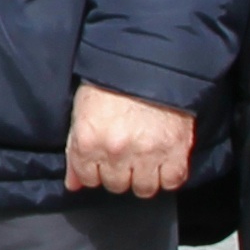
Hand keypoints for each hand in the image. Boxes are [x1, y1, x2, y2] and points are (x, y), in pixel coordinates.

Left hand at [64, 80, 192, 197]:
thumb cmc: (113, 82)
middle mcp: (116, 151)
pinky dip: (168, 176)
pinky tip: (163, 162)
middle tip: (125, 156)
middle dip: (119, 173)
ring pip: (143, 189)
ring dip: (143, 178)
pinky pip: (171, 181)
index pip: (88, 178)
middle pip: (116, 185)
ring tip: (144, 160)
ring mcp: (147, 153)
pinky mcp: (175, 150)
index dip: (96, 170)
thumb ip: (75, 151)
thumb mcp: (82, 111)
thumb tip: (74, 183)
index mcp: (89, 140)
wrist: (151, 60)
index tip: (103, 160)